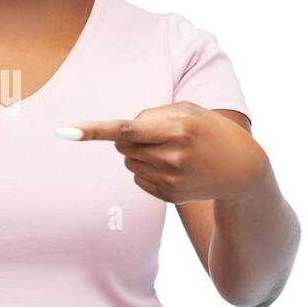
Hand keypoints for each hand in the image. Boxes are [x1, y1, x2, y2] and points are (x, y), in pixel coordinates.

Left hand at [59, 101, 267, 205]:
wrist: (241, 170)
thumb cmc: (209, 131)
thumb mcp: (189, 111)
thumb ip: (153, 115)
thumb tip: (119, 134)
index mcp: (179, 128)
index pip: (127, 128)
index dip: (93, 130)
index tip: (66, 132)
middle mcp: (174, 155)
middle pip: (122, 144)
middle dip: (130, 137)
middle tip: (157, 135)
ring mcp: (171, 179)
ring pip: (129, 161)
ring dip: (140, 153)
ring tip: (171, 152)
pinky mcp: (169, 195)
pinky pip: (137, 178)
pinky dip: (147, 170)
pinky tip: (172, 168)